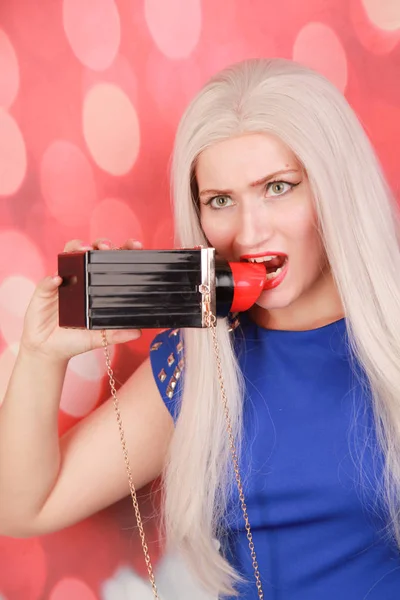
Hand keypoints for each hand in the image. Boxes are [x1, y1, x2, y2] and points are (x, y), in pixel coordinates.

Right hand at [20, 238, 142, 362]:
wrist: (50, 349)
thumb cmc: (76, 338)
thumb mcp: (99, 337)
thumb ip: (117, 334)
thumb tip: (137, 331)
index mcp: (96, 285)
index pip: (111, 263)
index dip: (123, 250)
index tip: (135, 245)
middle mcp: (81, 278)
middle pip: (91, 252)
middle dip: (100, 244)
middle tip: (106, 248)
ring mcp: (63, 281)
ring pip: (69, 255)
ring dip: (76, 248)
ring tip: (84, 250)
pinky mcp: (45, 290)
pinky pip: (47, 281)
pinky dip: (52, 279)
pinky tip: (58, 280)